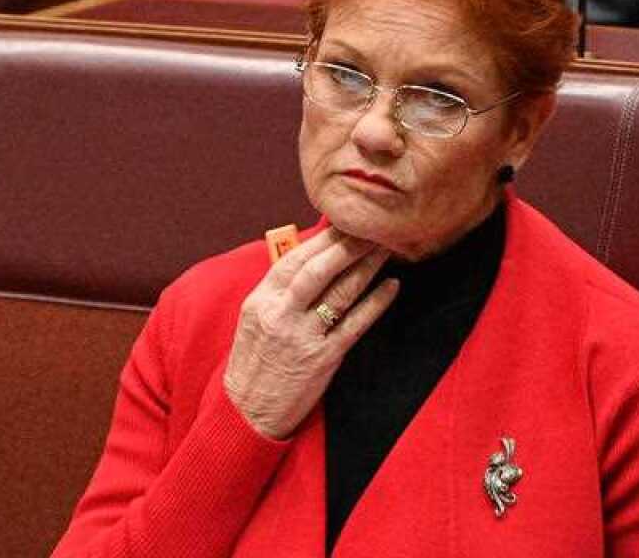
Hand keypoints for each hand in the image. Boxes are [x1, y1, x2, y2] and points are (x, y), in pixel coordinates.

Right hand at [224, 227, 397, 439]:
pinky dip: (375, 303)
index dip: (323, 239)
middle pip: (318, 270)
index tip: (345, 223)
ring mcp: (302, 337)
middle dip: (348, 245)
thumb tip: (311, 258)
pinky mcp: (323, 359)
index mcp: (260, 301)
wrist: (247, 414)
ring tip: (386, 250)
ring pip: (340, 292)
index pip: (294, 259)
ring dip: (366, 267)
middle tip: (372, 229)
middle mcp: (280, 315)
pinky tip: (391, 287)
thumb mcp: (254, 320)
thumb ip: (279, 291)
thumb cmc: (254, 363)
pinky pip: (355, 324)